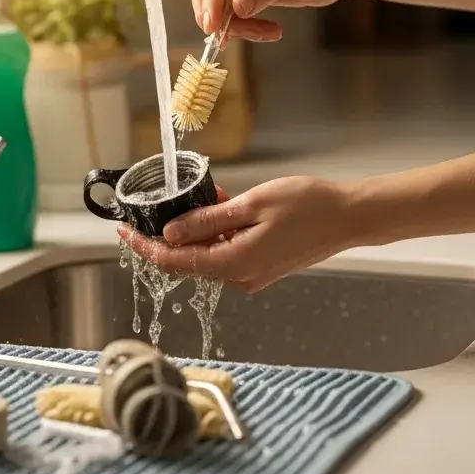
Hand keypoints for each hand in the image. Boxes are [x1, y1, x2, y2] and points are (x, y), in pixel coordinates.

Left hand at [118, 177, 360, 292]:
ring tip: (209, 195)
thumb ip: (207, 221)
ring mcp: (251, 276)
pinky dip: (217, 233)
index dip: (144, 246)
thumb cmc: (308, 206)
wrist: (351, 217)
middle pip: (187, 260)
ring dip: (198, 229)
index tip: (123, 230)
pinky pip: (226, 253)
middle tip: (165, 201)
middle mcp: (239, 278)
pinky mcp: (261, 268)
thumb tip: (170, 232)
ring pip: (207, 254)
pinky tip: (225, 207)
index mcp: (232, 265)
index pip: (172, 262)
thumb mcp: (249, 205)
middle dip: (171, 232)